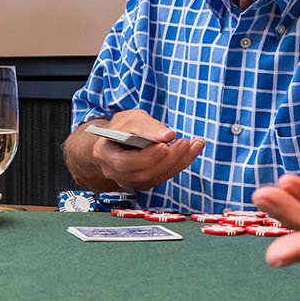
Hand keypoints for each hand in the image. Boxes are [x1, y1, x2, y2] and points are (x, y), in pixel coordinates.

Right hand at [89, 110, 205, 190]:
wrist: (118, 138)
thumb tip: (168, 135)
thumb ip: (147, 126)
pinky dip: (179, 164)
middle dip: (167, 159)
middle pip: (142, 174)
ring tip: (194, 144)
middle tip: (185, 143)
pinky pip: (162, 177)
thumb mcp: (131, 118)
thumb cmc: (123, 127)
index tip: (165, 144)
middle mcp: (115, 173)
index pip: (124, 162)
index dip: (146, 156)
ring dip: (178, 162)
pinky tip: (191, 150)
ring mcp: (129, 181)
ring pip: (155, 178)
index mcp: (105, 155)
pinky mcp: (144, 182)